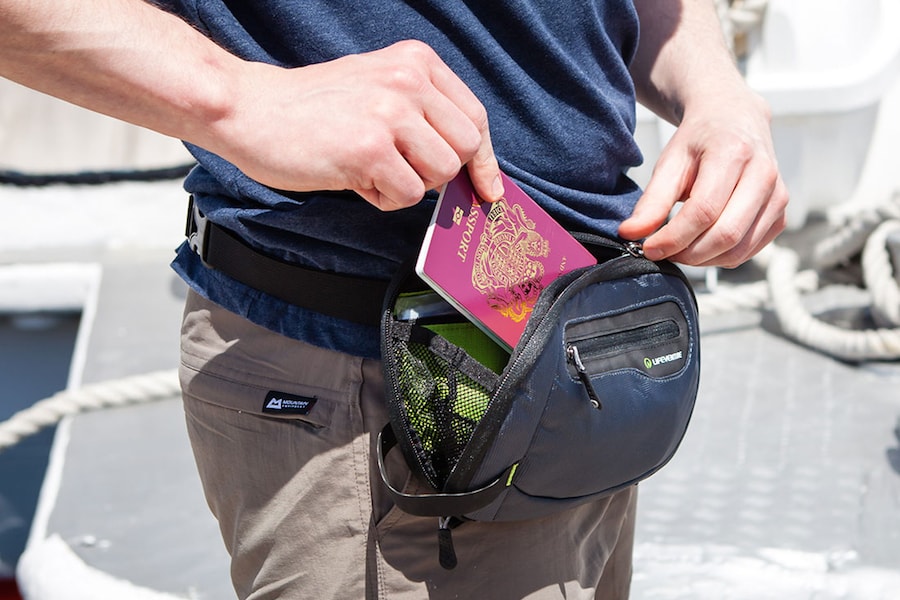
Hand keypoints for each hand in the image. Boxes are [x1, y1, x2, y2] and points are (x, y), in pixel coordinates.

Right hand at [208, 40, 502, 209]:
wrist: (249, 110)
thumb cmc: (312, 110)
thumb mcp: (377, 89)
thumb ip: (422, 115)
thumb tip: (471, 169)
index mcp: (415, 61)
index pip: (474, 117)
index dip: (483, 160)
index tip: (488, 188)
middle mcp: (409, 81)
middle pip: (464, 149)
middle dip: (436, 173)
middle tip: (397, 170)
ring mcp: (391, 113)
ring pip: (440, 175)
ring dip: (408, 185)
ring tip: (369, 169)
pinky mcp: (370, 149)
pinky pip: (407, 196)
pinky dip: (382, 199)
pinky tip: (353, 178)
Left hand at [619, 89, 788, 267]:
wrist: (735, 120)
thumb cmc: (699, 141)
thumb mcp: (670, 162)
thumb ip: (652, 200)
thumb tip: (630, 233)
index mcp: (734, 154)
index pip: (704, 211)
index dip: (673, 237)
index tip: (648, 248)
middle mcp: (764, 175)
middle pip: (725, 235)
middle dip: (687, 254)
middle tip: (662, 251)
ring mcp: (777, 197)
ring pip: (738, 250)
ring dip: (702, 261)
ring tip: (678, 249)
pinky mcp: (780, 215)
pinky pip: (749, 251)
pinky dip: (720, 258)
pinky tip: (701, 245)